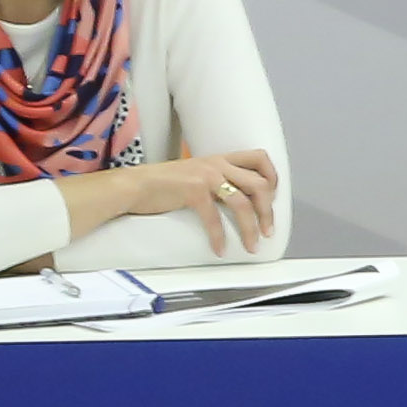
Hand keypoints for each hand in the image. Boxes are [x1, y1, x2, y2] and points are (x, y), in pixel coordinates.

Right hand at [66, 148, 278, 250]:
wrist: (133, 186)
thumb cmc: (161, 184)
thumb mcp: (195, 175)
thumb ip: (215, 181)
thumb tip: (235, 200)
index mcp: (220, 158)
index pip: (259, 157)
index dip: (272, 177)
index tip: (273, 198)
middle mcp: (217, 164)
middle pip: (259, 184)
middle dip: (268, 210)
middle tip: (268, 231)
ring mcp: (205, 176)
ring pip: (242, 203)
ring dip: (251, 228)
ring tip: (252, 245)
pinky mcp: (193, 191)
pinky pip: (215, 218)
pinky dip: (220, 237)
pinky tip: (220, 250)